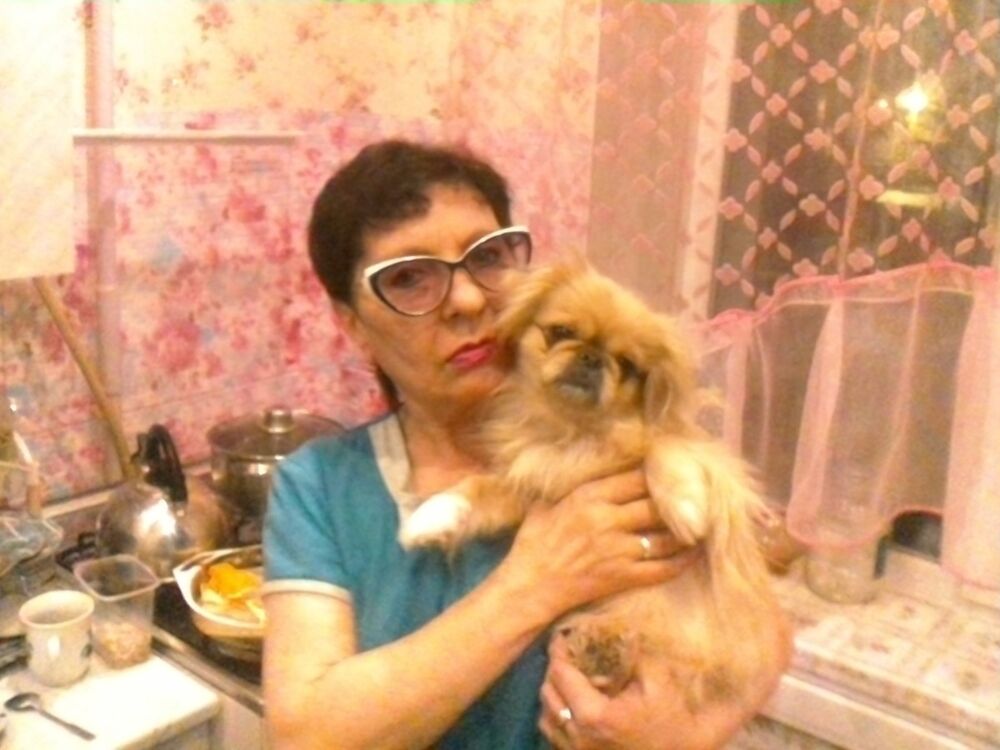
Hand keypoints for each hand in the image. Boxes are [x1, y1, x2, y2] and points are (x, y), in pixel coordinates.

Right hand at [495, 469, 699, 618]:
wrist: (529, 587)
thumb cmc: (533, 545)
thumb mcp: (545, 505)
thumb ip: (568, 488)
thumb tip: (579, 470)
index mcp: (588, 497)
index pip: (636, 479)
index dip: (658, 475)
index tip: (672, 473)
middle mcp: (607, 520)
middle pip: (656, 505)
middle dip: (679, 501)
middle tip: (697, 497)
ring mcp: (618, 550)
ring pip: (666, 535)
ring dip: (687, 530)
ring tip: (702, 523)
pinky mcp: (623, 577)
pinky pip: (663, 568)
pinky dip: (682, 561)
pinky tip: (694, 554)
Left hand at [538, 624, 791, 749]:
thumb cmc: (674, 723)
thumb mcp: (660, 681)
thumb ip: (636, 653)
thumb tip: (622, 629)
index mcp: (594, 715)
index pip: (560, 675)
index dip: (558, 652)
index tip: (561, 637)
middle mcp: (578, 737)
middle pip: (547, 695)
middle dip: (555, 671)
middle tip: (568, 654)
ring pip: (546, 718)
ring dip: (554, 695)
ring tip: (570, 679)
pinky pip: (556, 736)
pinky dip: (559, 717)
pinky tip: (576, 706)